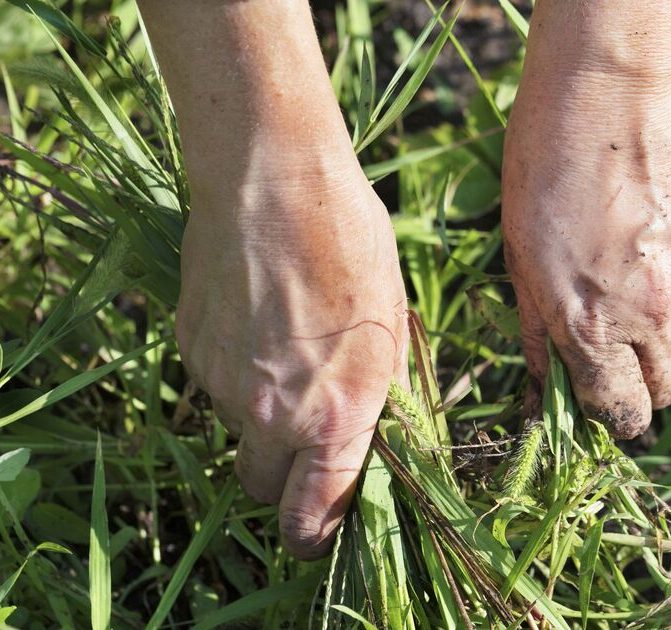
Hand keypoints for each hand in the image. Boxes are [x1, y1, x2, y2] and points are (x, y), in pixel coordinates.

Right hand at [176, 161, 406, 559]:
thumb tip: (374, 439)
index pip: (313, 516)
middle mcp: (273, 412)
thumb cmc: (352, 244)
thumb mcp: (392, 325)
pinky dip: (233, 373)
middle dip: (282, 478)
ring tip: (287, 348)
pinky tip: (257, 320)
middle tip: (306, 437)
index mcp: (337, 413)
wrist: (274, 180)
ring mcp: (222, 383)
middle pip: (262, 488)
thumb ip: (379, 396)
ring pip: (237, 431)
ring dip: (259, 415)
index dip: (316, 535)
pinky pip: (212, 385)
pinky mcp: (189, 350)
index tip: (320, 529)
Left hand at [502, 8, 670, 437]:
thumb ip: (539, 331)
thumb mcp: (519, 256)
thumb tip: (544, 389)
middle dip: (649, 383)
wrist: (609, 88)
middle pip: (669, 385)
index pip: (621, 411)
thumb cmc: (543, 167)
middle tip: (628, 352)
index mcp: (592, 325)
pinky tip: (656, 217)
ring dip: (665, 313)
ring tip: (632, 255)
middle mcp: (651, 311)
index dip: (617, 417)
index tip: (614, 410)